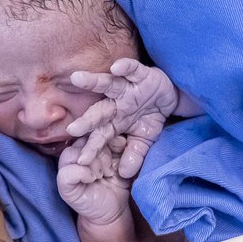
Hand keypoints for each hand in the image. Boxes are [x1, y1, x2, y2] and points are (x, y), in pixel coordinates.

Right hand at [56, 135, 131, 227]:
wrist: (113, 209)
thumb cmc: (116, 183)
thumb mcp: (120, 161)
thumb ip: (119, 148)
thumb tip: (119, 138)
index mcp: (85, 146)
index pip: (89, 132)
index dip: (104, 139)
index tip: (118, 149)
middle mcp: (73, 155)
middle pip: (80, 141)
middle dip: (99, 153)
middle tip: (109, 169)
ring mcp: (66, 169)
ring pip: (70, 154)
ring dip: (91, 163)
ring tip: (102, 174)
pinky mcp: (63, 184)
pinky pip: (67, 172)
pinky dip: (82, 173)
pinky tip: (93, 178)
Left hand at [66, 58, 178, 178]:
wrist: (170, 96)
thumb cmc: (150, 116)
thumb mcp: (145, 139)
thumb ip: (135, 154)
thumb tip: (125, 174)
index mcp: (114, 121)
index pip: (100, 136)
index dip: (91, 148)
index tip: (81, 161)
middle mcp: (116, 104)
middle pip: (97, 112)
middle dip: (86, 120)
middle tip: (72, 129)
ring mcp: (126, 88)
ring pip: (107, 84)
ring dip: (93, 81)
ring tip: (77, 78)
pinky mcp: (141, 75)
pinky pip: (132, 69)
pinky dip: (125, 68)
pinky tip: (116, 67)